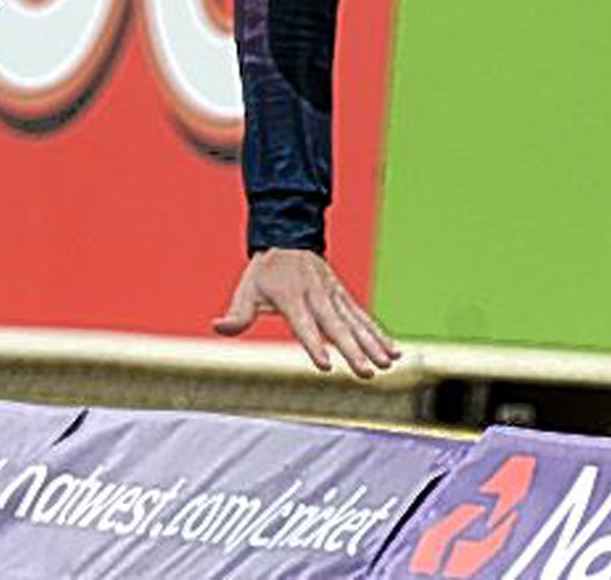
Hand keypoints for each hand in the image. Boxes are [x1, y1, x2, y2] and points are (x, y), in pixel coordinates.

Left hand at [213, 248, 400, 377]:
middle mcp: (316, 295)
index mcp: (291, 296)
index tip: (325, 365)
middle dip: (352, 350)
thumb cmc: (265, 271)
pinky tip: (393, 351)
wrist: (289, 238)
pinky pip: (362, 316)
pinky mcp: (343, 296)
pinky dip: (378, 333)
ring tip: (387, 365)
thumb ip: (238, 313)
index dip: (313, 344)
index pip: (304, 324)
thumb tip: (217, 327)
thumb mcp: (247, 289)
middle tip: (366, 372)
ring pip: (355, 322)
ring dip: (372, 344)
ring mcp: (333, 295)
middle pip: (336, 326)